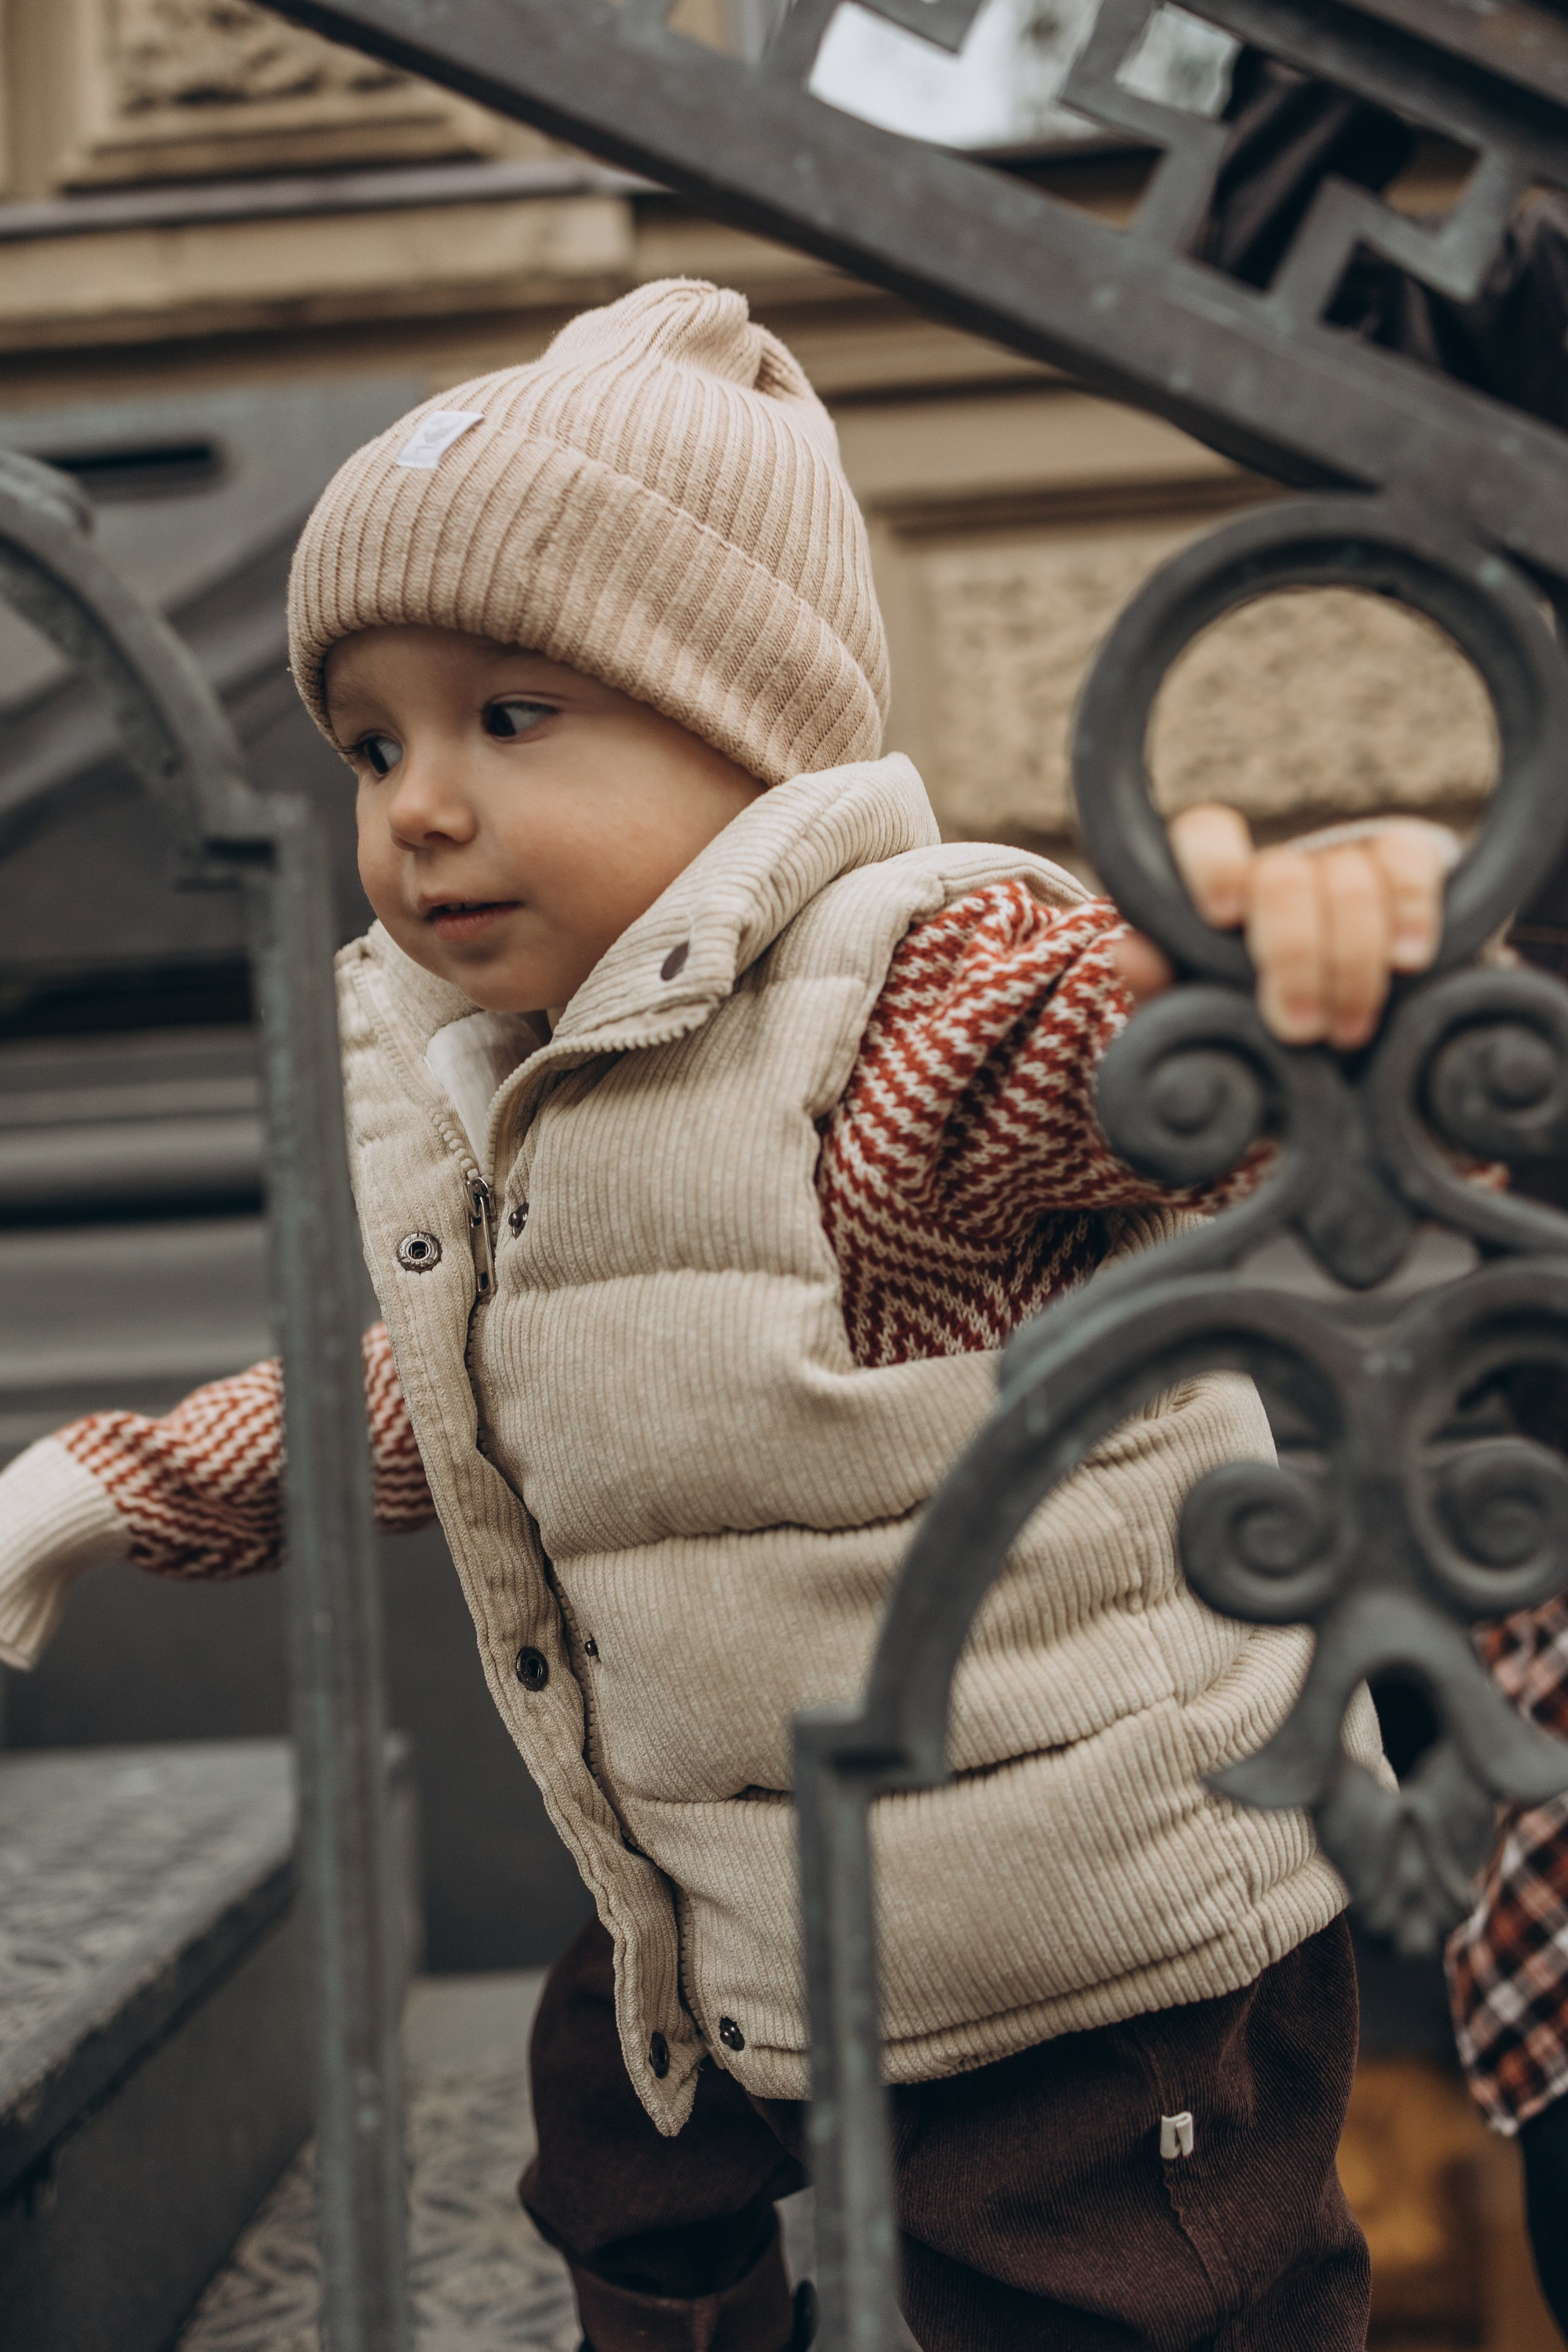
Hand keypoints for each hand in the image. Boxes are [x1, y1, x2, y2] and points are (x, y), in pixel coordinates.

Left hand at [1112, 804, 1455, 1051]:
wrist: (1345, 1072)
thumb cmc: (1258, 1043)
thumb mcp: (1207, 1029)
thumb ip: (1166, 992)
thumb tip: (1131, 952)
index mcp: (1214, 892)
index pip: (1204, 834)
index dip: (1214, 866)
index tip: (1221, 919)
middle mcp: (1275, 870)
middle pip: (1282, 875)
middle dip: (1294, 956)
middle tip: (1299, 1030)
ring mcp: (1342, 864)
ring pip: (1350, 880)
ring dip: (1352, 963)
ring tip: (1347, 1034)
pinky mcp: (1403, 868)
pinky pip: (1409, 867)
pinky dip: (1412, 914)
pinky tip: (1409, 962)